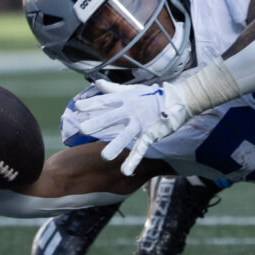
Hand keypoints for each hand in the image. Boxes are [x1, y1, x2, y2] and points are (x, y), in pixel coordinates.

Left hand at [75, 79, 190, 175]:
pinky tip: (125, 171)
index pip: (105, 101)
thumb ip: (113, 89)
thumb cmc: (152, 95)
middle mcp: (130, 111)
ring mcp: (140, 124)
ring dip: (116, 146)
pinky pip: (140, 149)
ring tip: (105, 157)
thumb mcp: (132, 90)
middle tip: (83, 129)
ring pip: (126, 136)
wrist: (177, 100)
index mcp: (124, 100)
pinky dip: (133, 161)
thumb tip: (97, 83)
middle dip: (98, 123)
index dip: (91, 104)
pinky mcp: (149, 135)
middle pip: (111, 118)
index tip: (77, 107)